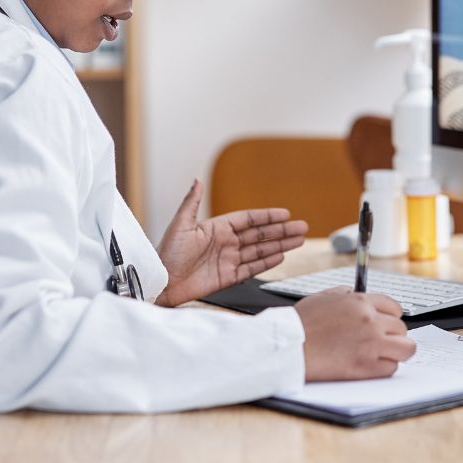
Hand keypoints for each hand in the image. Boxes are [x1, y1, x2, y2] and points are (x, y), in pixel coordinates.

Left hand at [154, 179, 307, 306]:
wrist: (161, 282)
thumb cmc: (166, 253)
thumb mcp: (179, 225)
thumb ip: (191, 203)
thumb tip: (197, 180)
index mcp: (216, 228)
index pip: (248, 220)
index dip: (267, 216)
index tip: (285, 214)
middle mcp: (225, 242)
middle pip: (260, 234)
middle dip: (281, 231)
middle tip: (302, 227)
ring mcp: (228, 260)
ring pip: (260, 251)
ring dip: (280, 245)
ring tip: (299, 241)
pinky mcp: (227, 277)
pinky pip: (252, 268)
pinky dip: (267, 263)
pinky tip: (281, 256)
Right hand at [294, 288, 415, 380]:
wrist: (289, 346)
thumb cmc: (300, 323)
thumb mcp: (323, 296)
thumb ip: (345, 294)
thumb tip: (355, 295)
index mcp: (360, 302)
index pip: (395, 307)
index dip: (391, 317)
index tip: (387, 324)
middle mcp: (370, 321)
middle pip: (401, 328)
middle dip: (393, 335)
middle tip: (381, 341)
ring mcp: (371, 344)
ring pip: (406, 348)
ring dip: (397, 351)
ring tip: (385, 354)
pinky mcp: (367, 366)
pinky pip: (392, 368)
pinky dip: (384, 367)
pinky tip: (372, 365)